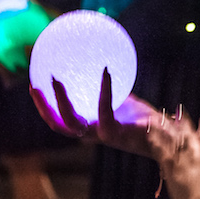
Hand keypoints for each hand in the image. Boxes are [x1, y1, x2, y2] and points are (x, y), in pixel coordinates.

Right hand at [30, 68, 159, 156]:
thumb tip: (99, 62)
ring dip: (61, 102)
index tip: (34, 86)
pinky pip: (105, 110)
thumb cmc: (142, 118)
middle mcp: (92, 134)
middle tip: (35, 85)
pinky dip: (104, 90)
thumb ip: (107, 87)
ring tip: (55, 80)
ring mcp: (102, 135)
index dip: (44, 107)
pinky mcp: (118, 133)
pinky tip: (105, 71)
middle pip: (58, 125)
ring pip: (72, 124)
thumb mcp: (121, 98)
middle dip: (44, 108)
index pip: (59, 121)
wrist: (165, 136)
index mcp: (89, 127)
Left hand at [146, 116, 199, 198]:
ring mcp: (184, 160)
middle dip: (184, 121)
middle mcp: (198, 154)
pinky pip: (161, 152)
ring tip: (159, 117)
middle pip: (189, 134)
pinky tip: (150, 135)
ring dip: (166, 126)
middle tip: (178, 110)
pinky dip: (155, 142)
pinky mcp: (171, 170)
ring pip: (173, 139)